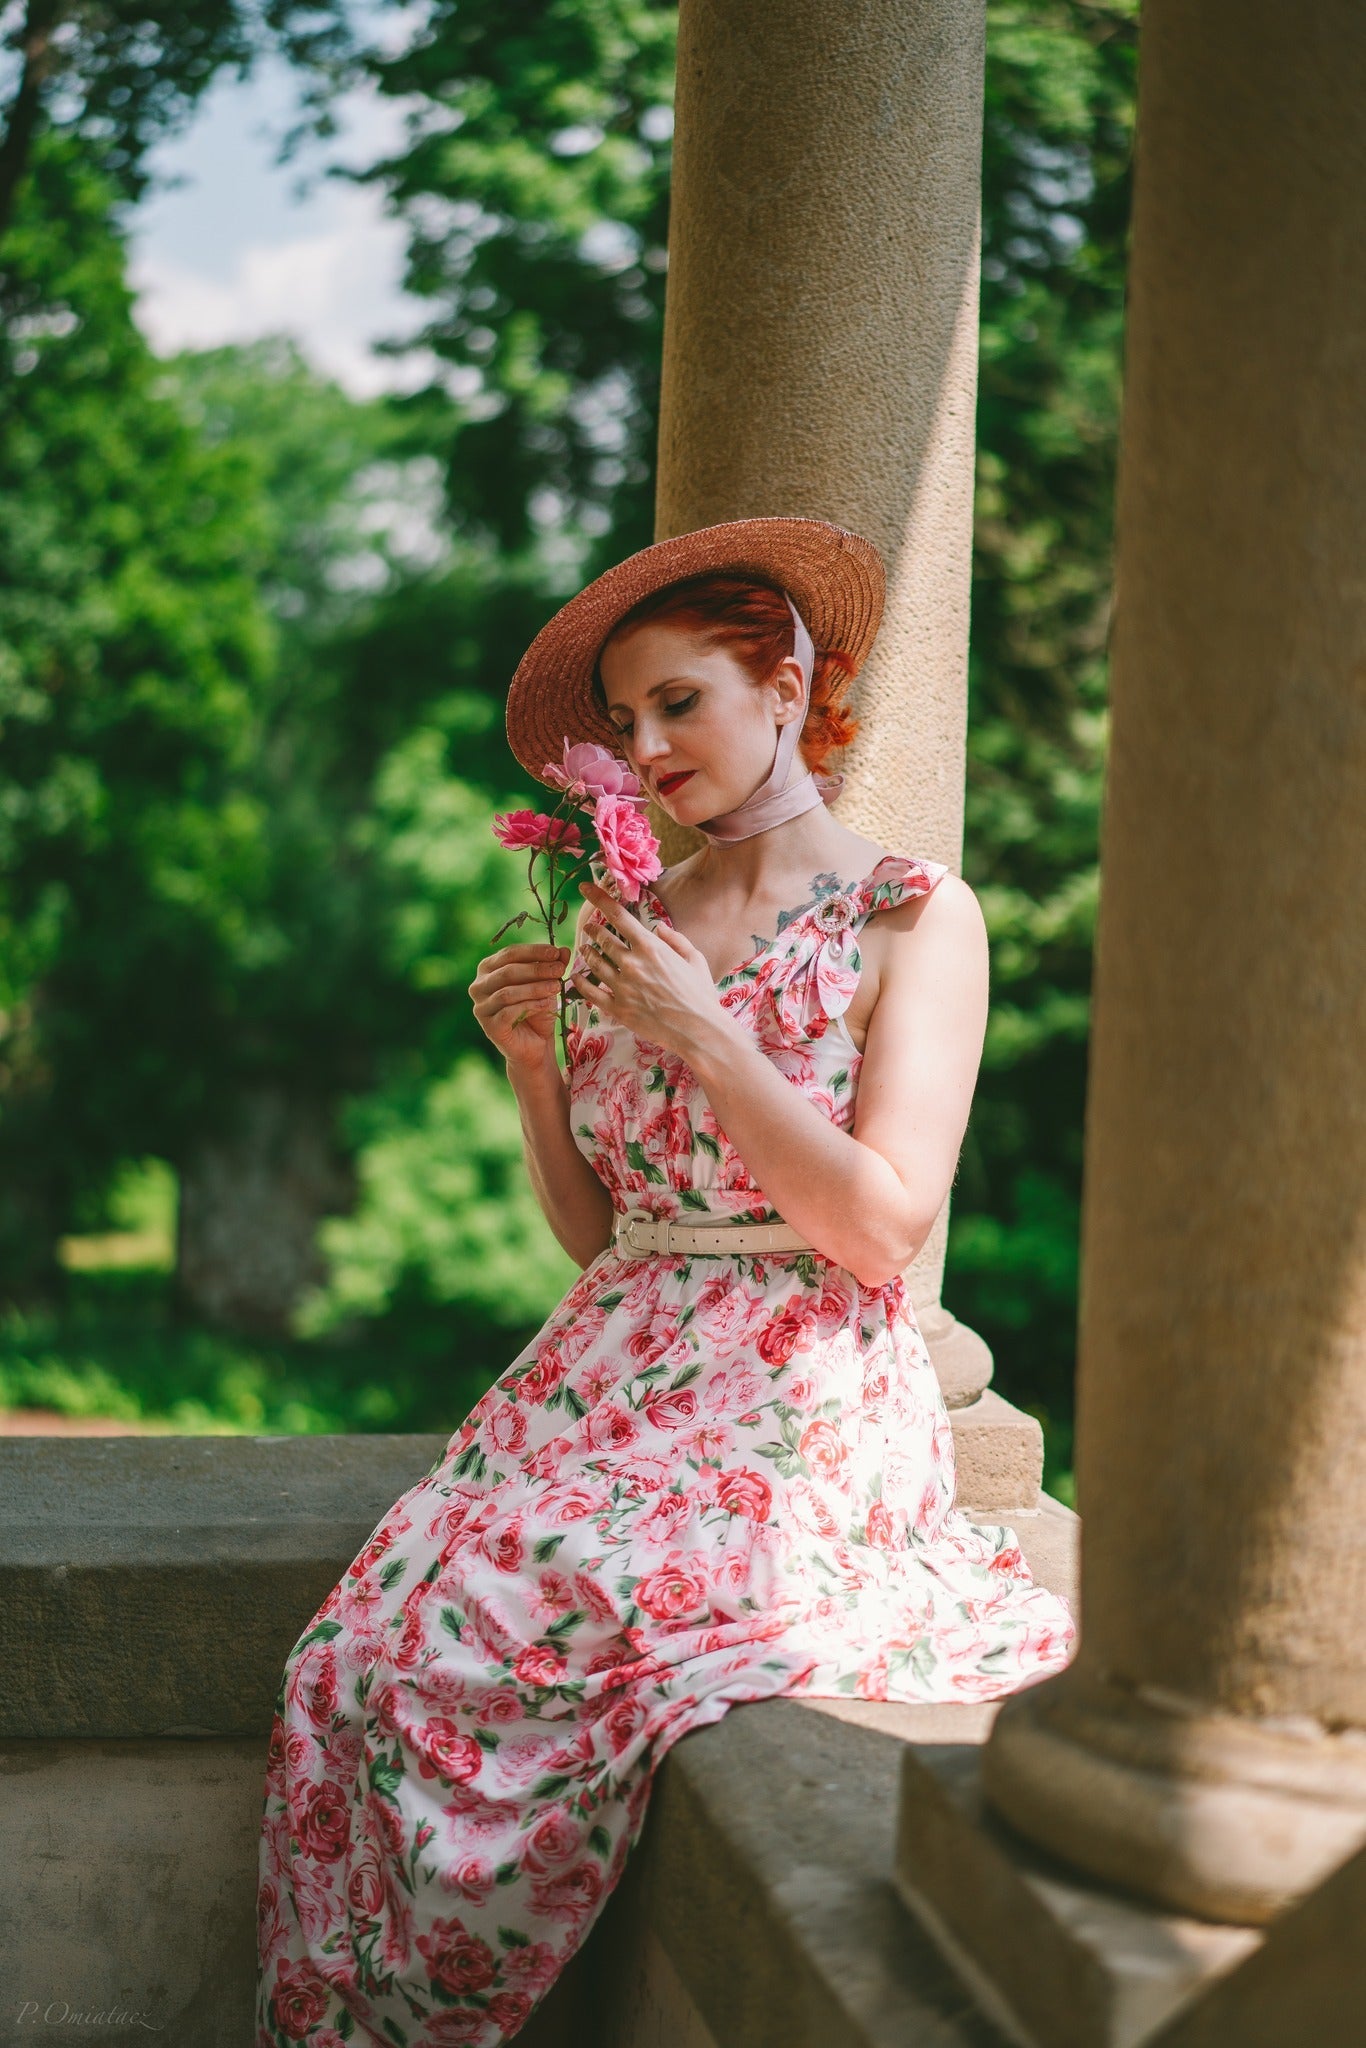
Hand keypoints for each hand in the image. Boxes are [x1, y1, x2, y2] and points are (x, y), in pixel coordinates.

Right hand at [469, 942, 568, 1069]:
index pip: (509, 954)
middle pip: (507, 972)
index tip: (555, 952)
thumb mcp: (547, 983)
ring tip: (556, 987)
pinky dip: (530, 1005)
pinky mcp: (489, 1027)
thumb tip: (564, 950)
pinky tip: (547, 1004)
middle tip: (559, 969)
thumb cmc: (537, 1010)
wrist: (535, 1045)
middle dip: (536, 969)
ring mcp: (481, 1008)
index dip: (533, 951)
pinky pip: (509, 1012)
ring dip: (535, 987)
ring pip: (507, 992)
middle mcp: (478, 987)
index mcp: (488, 969)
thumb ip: (552, 966)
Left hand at [569, 879, 730, 1058]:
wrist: (699, 1030)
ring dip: (586, 952)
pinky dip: (580, 982)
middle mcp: (632, 963)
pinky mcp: (617, 1008)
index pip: (617, 915)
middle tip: (589, 927)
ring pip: (593, 963)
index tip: (585, 887)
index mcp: (650, 947)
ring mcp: (622, 987)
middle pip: (602, 938)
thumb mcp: (695, 958)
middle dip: (592, 930)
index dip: (598, 898)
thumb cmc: (700, 994)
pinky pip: (590, 992)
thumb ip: (675, 939)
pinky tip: (576, 977)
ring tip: (584, 949)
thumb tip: (658, 928)